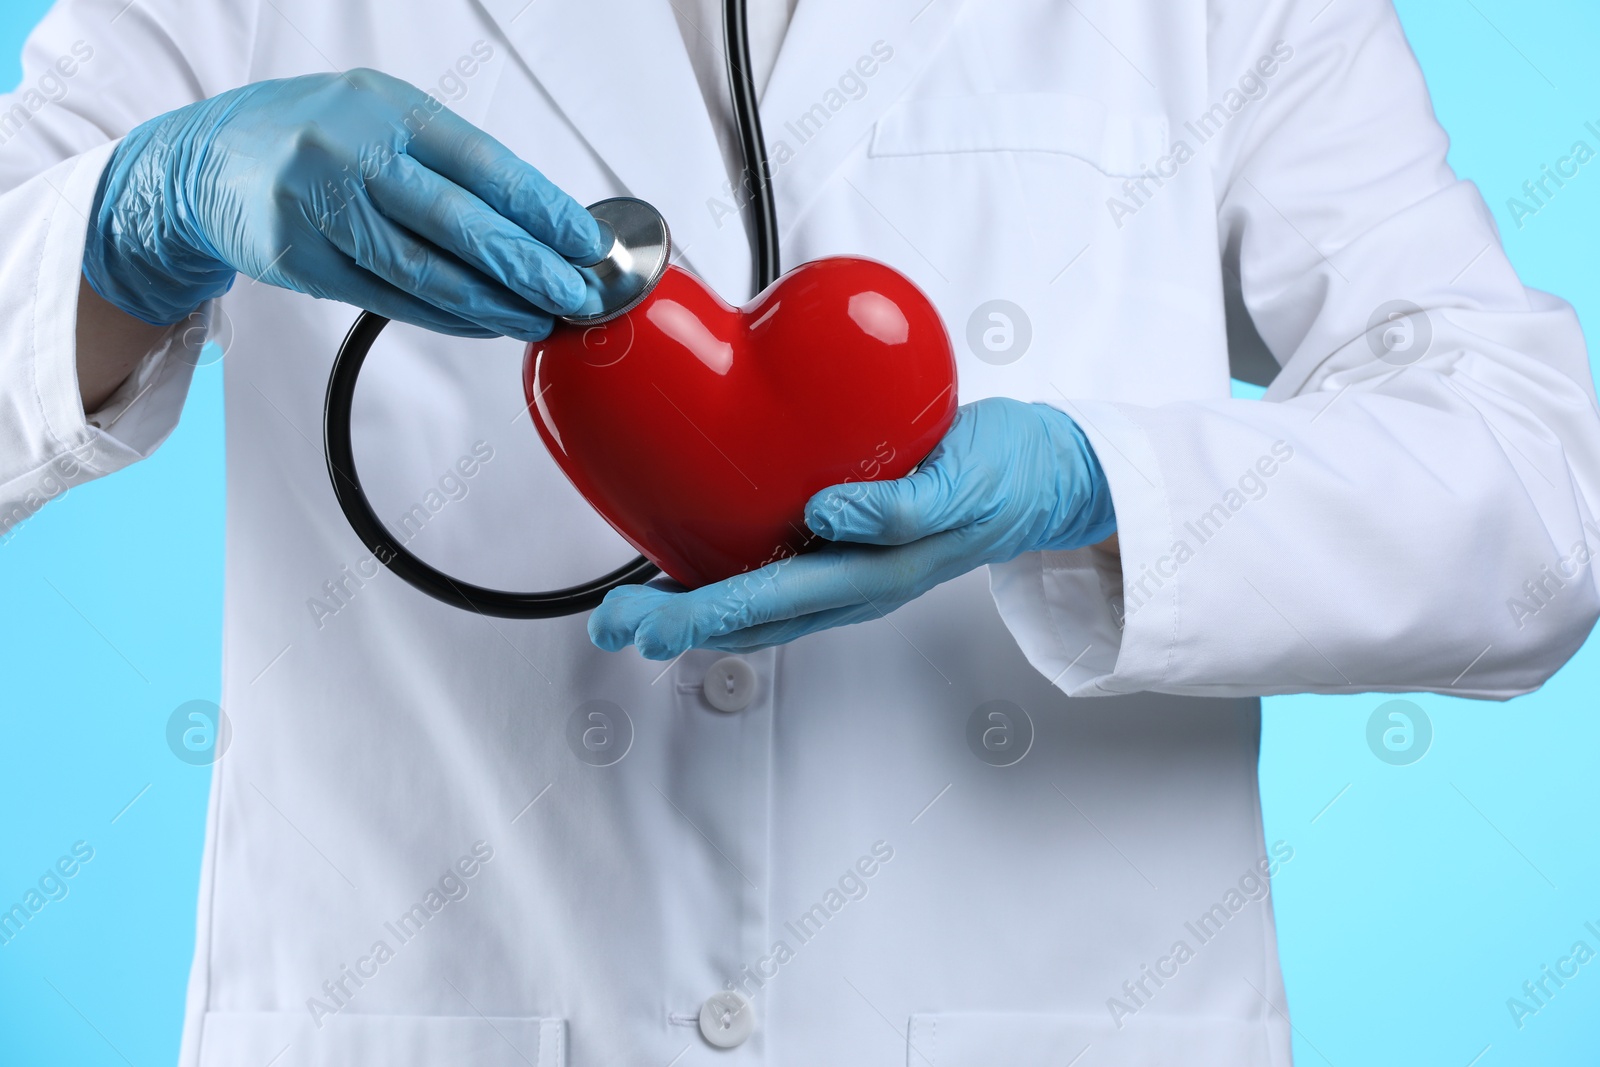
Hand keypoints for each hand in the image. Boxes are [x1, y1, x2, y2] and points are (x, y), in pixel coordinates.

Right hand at [83, 69, 604, 339]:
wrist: (205, 159)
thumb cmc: (314, 134)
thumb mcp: (381, 116)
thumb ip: (449, 159)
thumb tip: (538, 219)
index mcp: (387, 110)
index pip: (484, 165)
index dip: (543, 210)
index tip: (587, 242)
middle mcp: (353, 155)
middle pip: (461, 225)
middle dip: (530, 268)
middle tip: (576, 295)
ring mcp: (323, 210)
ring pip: (427, 273)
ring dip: (493, 305)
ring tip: (538, 319)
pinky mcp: (303, 261)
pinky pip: (391, 299)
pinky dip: (446, 317)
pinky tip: (485, 323)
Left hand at [589, 397, 1116, 658]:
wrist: (1047, 474)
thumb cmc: (1008, 475)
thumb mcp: (963, 483)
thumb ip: (900, 507)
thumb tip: (827, 516)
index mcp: (871, 574)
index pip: (765, 603)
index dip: (696, 615)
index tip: (645, 620)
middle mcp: (851, 584)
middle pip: (747, 619)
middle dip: (674, 625)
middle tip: (613, 625)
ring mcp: (848, 572)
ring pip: (756, 607)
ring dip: (690, 612)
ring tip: (633, 611)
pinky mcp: (849, 546)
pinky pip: (777, 577)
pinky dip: (727, 581)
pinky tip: (697, 567)